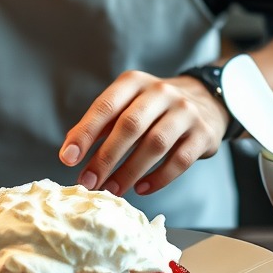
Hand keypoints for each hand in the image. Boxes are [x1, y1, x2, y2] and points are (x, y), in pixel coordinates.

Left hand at [58, 70, 229, 196]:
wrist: (204, 100)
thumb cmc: (153, 108)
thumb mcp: (127, 103)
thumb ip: (101, 124)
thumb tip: (70, 152)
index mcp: (134, 81)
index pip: (105, 106)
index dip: (85, 133)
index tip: (68, 158)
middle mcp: (160, 92)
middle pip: (129, 126)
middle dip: (105, 158)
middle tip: (88, 183)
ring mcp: (185, 111)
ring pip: (155, 144)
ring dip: (129, 171)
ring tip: (112, 190)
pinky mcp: (203, 133)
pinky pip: (181, 160)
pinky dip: (159, 178)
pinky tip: (141, 189)